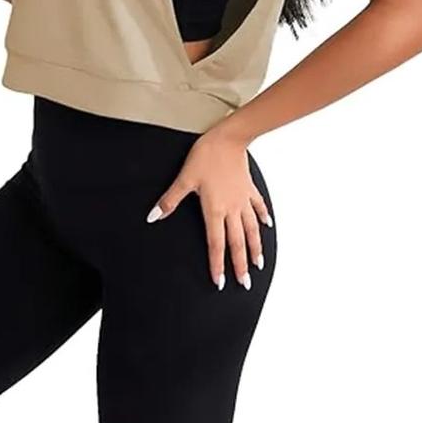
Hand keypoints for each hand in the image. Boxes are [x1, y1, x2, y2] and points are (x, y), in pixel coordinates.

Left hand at [145, 129, 273, 290]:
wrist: (228, 138)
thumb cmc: (206, 156)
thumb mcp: (184, 178)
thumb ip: (170, 200)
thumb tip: (154, 216)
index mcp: (215, 210)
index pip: (216, 244)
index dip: (217, 264)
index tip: (219, 282)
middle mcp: (231, 209)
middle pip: (237, 243)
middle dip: (240, 265)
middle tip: (244, 284)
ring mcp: (242, 199)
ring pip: (251, 229)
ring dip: (255, 248)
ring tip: (259, 264)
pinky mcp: (249, 188)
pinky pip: (257, 207)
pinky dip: (262, 217)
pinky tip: (267, 225)